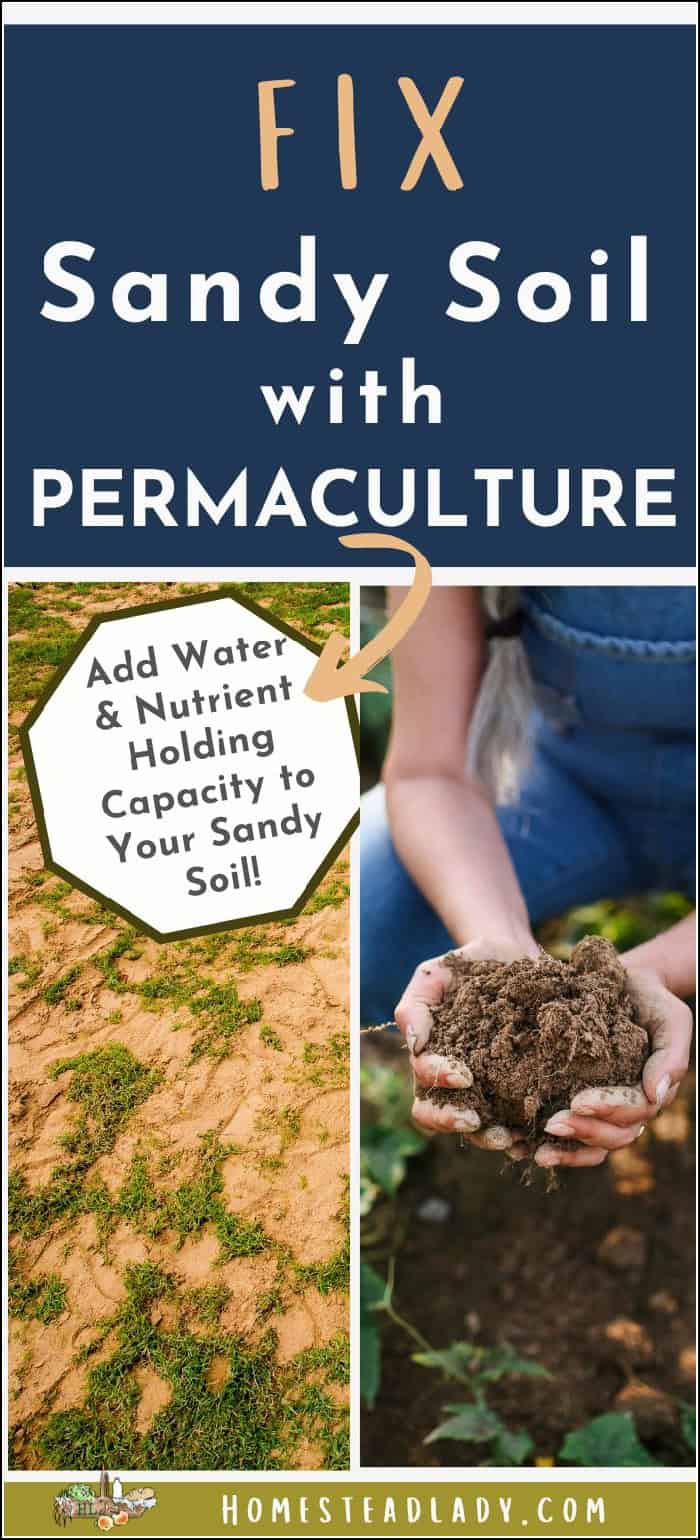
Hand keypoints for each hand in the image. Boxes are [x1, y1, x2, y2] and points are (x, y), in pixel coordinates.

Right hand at [394, 935, 539, 1155]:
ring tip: (512, 1138)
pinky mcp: (521, 1089)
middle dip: (455, 1122)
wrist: (513, 956)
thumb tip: (414, 1045)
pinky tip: (538, 1136)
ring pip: (479, 1128)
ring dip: (490, 1137)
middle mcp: (456, 1083)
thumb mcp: (435, 975)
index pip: (424, 1085)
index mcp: (432, 1061)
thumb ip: (415, 1007)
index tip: (462, 1075)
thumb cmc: (467, 966)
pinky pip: (519, 1120)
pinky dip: (526, 1134)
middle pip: (441, 1117)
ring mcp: (488, 1090)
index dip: (439, 1084)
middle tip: (476, 1121)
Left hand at [535, 964, 692, 1169]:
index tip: (578, 1101)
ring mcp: (604, 1110)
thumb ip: (671, 1055)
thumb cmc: (652, 1001)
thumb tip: (656, 1095)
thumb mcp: (671, 1019)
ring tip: (537, 1153)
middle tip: (552, 1124)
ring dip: (566, 1151)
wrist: (627, 984)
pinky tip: (521, 1150)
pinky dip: (551, 1146)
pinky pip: (570, 1136)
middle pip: (613, 1135)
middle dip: (584, 1132)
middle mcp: (628, 1108)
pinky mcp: (577, 1102)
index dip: (607, 1109)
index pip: (633, 1111)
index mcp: (650, 1092)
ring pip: (592, 1145)